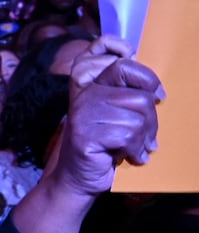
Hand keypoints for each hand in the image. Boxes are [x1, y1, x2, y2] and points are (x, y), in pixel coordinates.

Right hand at [47, 37, 162, 197]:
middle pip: (137, 93)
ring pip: (136, 116)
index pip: (108, 54)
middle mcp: (82, 93)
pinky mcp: (85, 134)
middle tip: (144, 130)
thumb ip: (124, 92)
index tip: (152, 89)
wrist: (78, 177)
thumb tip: (155, 90)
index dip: (132, 60)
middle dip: (149, 117)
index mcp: (87, 82)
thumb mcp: (113, 112)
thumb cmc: (104, 143)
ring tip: (133, 146)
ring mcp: (82, 112)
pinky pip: (127, 135)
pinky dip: (135, 150)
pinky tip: (128, 156)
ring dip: (143, 137)